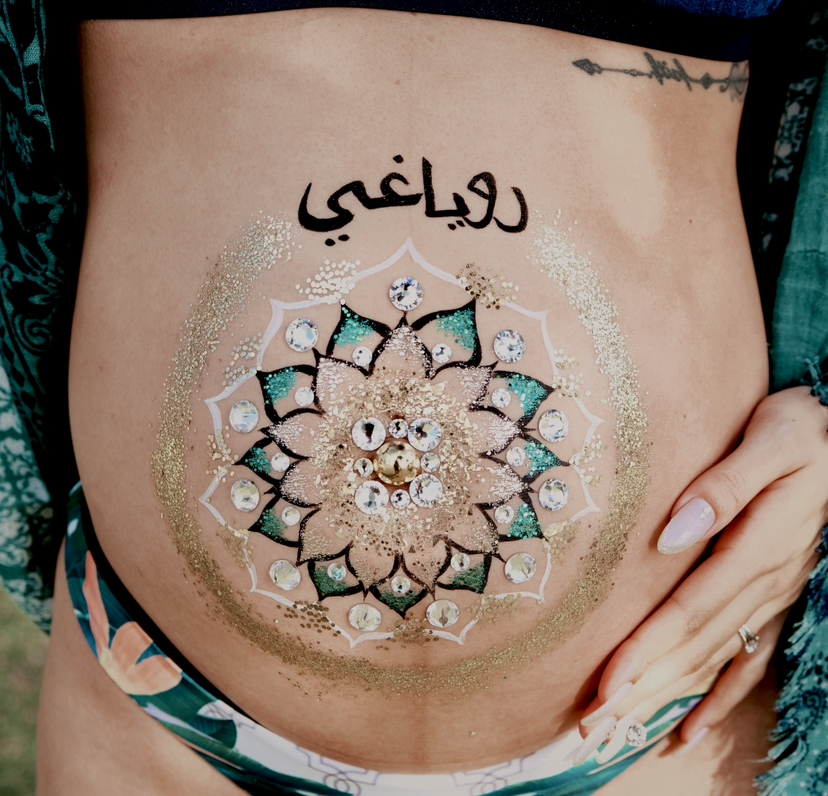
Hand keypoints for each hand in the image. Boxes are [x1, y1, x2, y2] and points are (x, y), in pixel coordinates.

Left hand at [575, 386, 827, 763]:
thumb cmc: (802, 429)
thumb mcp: (770, 442)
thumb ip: (724, 487)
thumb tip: (672, 533)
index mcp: (759, 545)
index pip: (690, 608)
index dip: (646, 648)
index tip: (607, 682)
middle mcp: (766, 581)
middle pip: (695, 644)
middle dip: (644, 685)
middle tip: (594, 722)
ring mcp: (774, 594)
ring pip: (714, 657)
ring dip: (667, 694)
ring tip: (621, 726)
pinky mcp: (776, 596)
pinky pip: (749, 659)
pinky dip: (718, 698)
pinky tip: (690, 729)